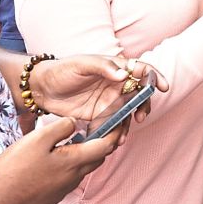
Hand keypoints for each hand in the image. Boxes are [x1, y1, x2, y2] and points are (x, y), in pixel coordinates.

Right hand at [0, 116, 122, 203]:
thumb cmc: (12, 172)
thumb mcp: (36, 140)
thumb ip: (59, 128)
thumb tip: (74, 123)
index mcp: (73, 162)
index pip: (106, 146)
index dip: (116, 132)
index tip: (119, 121)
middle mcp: (73, 179)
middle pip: (98, 158)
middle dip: (104, 142)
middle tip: (102, 127)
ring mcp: (62, 191)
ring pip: (83, 169)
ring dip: (86, 154)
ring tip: (79, 139)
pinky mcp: (51, 198)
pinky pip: (68, 179)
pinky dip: (71, 165)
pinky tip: (57, 158)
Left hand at [32, 55, 168, 122]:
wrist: (41, 88)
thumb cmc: (62, 70)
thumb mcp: (82, 64)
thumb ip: (103, 67)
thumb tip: (124, 75)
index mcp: (115, 68)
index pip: (141, 70)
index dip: (154, 77)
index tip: (161, 87)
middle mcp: (116, 85)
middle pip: (139, 94)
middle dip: (144, 106)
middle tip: (140, 116)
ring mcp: (109, 102)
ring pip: (128, 113)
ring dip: (130, 124)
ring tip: (122, 135)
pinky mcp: (99, 117)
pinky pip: (114, 125)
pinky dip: (118, 133)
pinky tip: (115, 140)